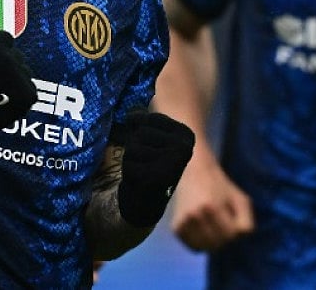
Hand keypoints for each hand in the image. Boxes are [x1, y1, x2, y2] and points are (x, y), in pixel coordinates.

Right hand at [0, 26, 37, 150]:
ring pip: (24, 71)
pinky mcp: (29, 95)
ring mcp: (20, 78)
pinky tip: (4, 101)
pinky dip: (20, 94)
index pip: (6, 37)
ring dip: (15, 78)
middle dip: (7, 65)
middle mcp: (8, 59)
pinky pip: (29, 88)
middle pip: (17, 55)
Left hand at [117, 111, 194, 227]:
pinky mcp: (156, 177)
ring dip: (130, 158)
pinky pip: (129, 162)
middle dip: (135, 145)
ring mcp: (172, 163)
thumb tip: (131, 113)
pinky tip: (138, 180)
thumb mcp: (148, 136)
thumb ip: (142, 120)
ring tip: (142, 170)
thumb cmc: (146, 163)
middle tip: (145, 163)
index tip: (151, 148)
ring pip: (134, 146)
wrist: (145, 202)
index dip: (141, 132)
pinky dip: (128, 171)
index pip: (151, 119)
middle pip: (142, 132)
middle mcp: (184, 148)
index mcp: (186, 134)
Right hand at [169, 155, 253, 251]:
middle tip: (223, 226)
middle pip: (218, 244)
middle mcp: (194, 216)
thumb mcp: (240, 199)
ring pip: (205, 248)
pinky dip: (200, 244)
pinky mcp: (176, 228)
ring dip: (212, 243)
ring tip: (213, 229)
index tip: (232, 221)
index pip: (231, 235)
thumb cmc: (221, 187)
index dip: (235, 231)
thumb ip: (246, 222)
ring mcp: (183, 223)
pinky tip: (203, 231)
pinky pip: (193, 248)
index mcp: (212, 207)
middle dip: (224, 239)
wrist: (194, 174)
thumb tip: (240, 240)